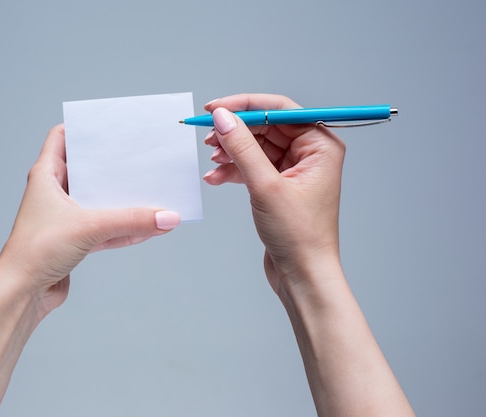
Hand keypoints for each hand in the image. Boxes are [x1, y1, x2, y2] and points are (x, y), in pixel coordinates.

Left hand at [0, 125, 179, 316]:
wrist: (22, 294)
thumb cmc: (37, 251)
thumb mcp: (89, 227)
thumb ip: (131, 221)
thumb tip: (168, 217)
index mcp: (46, 175)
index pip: (62, 137)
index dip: (84, 128)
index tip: (111, 125)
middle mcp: (54, 192)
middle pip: (88, 169)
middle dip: (114, 165)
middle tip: (141, 157)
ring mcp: (65, 217)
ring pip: (100, 201)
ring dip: (124, 200)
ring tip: (154, 194)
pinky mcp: (75, 239)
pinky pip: (105, 228)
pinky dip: (124, 228)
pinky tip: (149, 228)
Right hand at [202, 94, 345, 292]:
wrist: (302, 275)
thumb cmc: (299, 236)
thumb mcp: (266, 186)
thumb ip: (242, 148)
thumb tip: (223, 117)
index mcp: (320, 145)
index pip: (279, 110)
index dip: (245, 106)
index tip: (215, 109)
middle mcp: (310, 153)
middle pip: (265, 127)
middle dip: (235, 132)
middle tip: (208, 137)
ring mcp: (294, 169)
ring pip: (256, 147)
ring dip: (231, 152)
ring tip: (212, 161)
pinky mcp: (279, 185)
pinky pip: (253, 166)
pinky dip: (233, 170)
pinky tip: (215, 178)